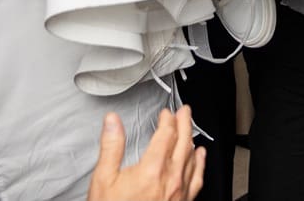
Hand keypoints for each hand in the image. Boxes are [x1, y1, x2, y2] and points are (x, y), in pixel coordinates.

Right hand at [86, 107, 204, 200]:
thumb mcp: (104, 179)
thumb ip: (111, 147)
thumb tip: (112, 121)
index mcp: (152, 170)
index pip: (166, 135)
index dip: (167, 120)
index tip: (165, 113)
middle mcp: (170, 180)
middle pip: (183, 142)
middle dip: (184, 123)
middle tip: (185, 110)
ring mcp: (179, 193)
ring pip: (191, 159)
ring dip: (191, 139)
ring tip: (190, 128)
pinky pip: (197, 179)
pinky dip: (199, 163)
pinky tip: (200, 156)